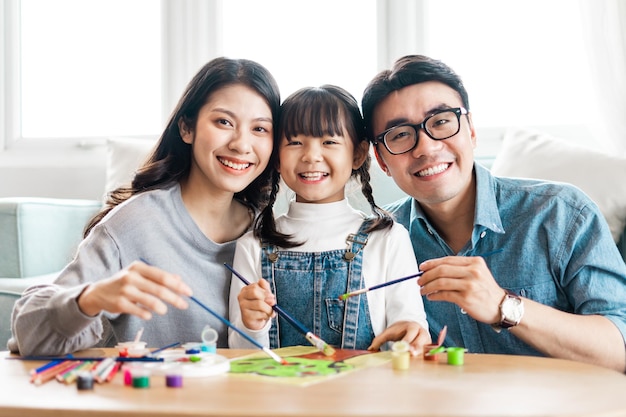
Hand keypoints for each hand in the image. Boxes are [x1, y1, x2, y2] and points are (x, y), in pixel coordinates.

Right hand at [78, 260, 192, 319]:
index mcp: (139, 267)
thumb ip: (159, 277)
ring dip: (161, 307)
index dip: (178, 285)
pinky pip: (138, 310)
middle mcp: (131, 277)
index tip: (189, 293)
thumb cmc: (126, 283)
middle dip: (174, 298)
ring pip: (150, 300)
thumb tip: (180, 280)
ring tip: (165, 310)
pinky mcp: (119, 304)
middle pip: (159, 289)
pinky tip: (150, 315)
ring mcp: (124, 290)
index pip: (163, 276)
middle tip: (184, 305)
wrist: (99, 292)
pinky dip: (147, 313)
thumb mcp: (140, 275)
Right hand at [237, 278, 275, 330]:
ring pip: (259, 304)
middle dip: (267, 298)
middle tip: (273, 303)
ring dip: (269, 309)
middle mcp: (241, 297)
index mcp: (245, 290)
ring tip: (270, 312)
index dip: (266, 291)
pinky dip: (266, 315)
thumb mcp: (264, 295)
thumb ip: (264, 287)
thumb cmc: (260, 306)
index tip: (271, 296)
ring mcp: (242, 307)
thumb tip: (262, 281)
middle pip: (255, 292)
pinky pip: (260, 314)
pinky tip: (265, 316)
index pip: (255, 286)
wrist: (255, 321)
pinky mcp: (246, 316)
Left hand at [367, 321, 431, 355]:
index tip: (404, 346)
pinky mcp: (428, 348)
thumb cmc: (398, 331)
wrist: (409, 327)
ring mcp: (426, 341)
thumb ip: (379, 340)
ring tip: (415, 360)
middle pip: (421, 340)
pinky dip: (422, 358)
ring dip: (420, 354)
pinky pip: (426, 354)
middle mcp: (422, 333)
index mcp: (412, 327)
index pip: (411, 332)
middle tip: (412, 354)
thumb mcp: (388, 333)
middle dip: (417, 347)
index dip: (408, 340)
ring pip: (425, 348)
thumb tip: (370, 349)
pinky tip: (417, 364)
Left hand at [418, 256, 504, 323]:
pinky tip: (431, 297)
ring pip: (441, 282)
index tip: (422, 267)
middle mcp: (473, 272)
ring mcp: (470, 285)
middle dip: (427, 275)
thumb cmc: (486, 290)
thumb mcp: (478, 273)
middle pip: (442, 270)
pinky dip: (434, 295)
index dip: (432, 263)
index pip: (447, 260)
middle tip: (419, 280)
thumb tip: (434, 269)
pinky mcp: (466, 298)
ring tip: (423, 290)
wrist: (502, 306)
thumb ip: (460, 269)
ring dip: (428, 286)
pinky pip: (444, 295)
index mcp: (474, 262)